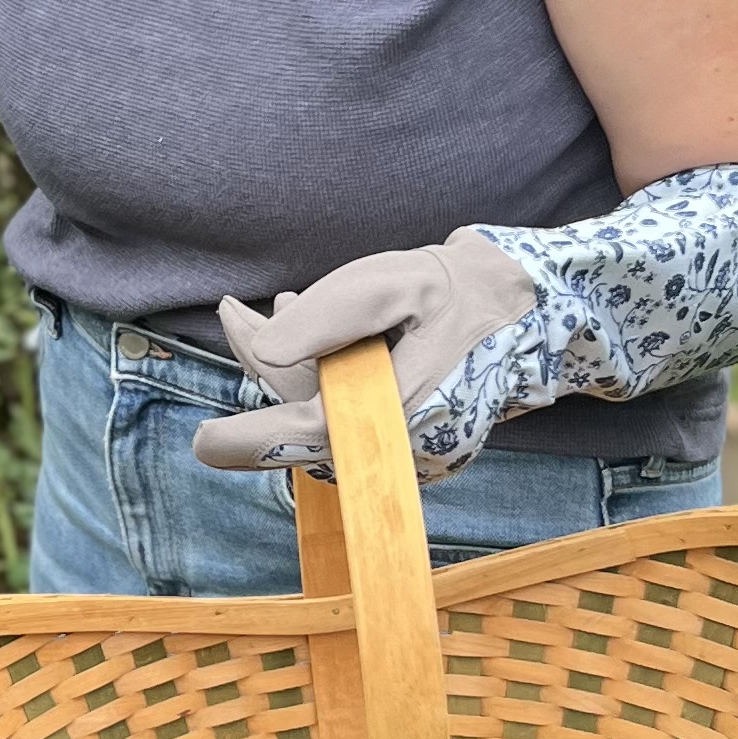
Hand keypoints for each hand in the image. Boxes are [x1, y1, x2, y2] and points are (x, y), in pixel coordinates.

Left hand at [189, 231, 536, 474]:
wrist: (535, 307)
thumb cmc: (461, 290)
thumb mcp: (393, 284)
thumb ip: (329, 316)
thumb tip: (265, 352)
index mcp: (399, 414)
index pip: (309, 436)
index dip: (251, 442)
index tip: (202, 444)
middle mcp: (404, 450)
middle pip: (307, 417)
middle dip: (268, 362)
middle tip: (239, 309)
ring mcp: (413, 454)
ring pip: (325, 417)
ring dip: (295, 366)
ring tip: (286, 306)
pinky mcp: (415, 445)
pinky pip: (349, 418)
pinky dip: (324, 378)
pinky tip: (322, 340)